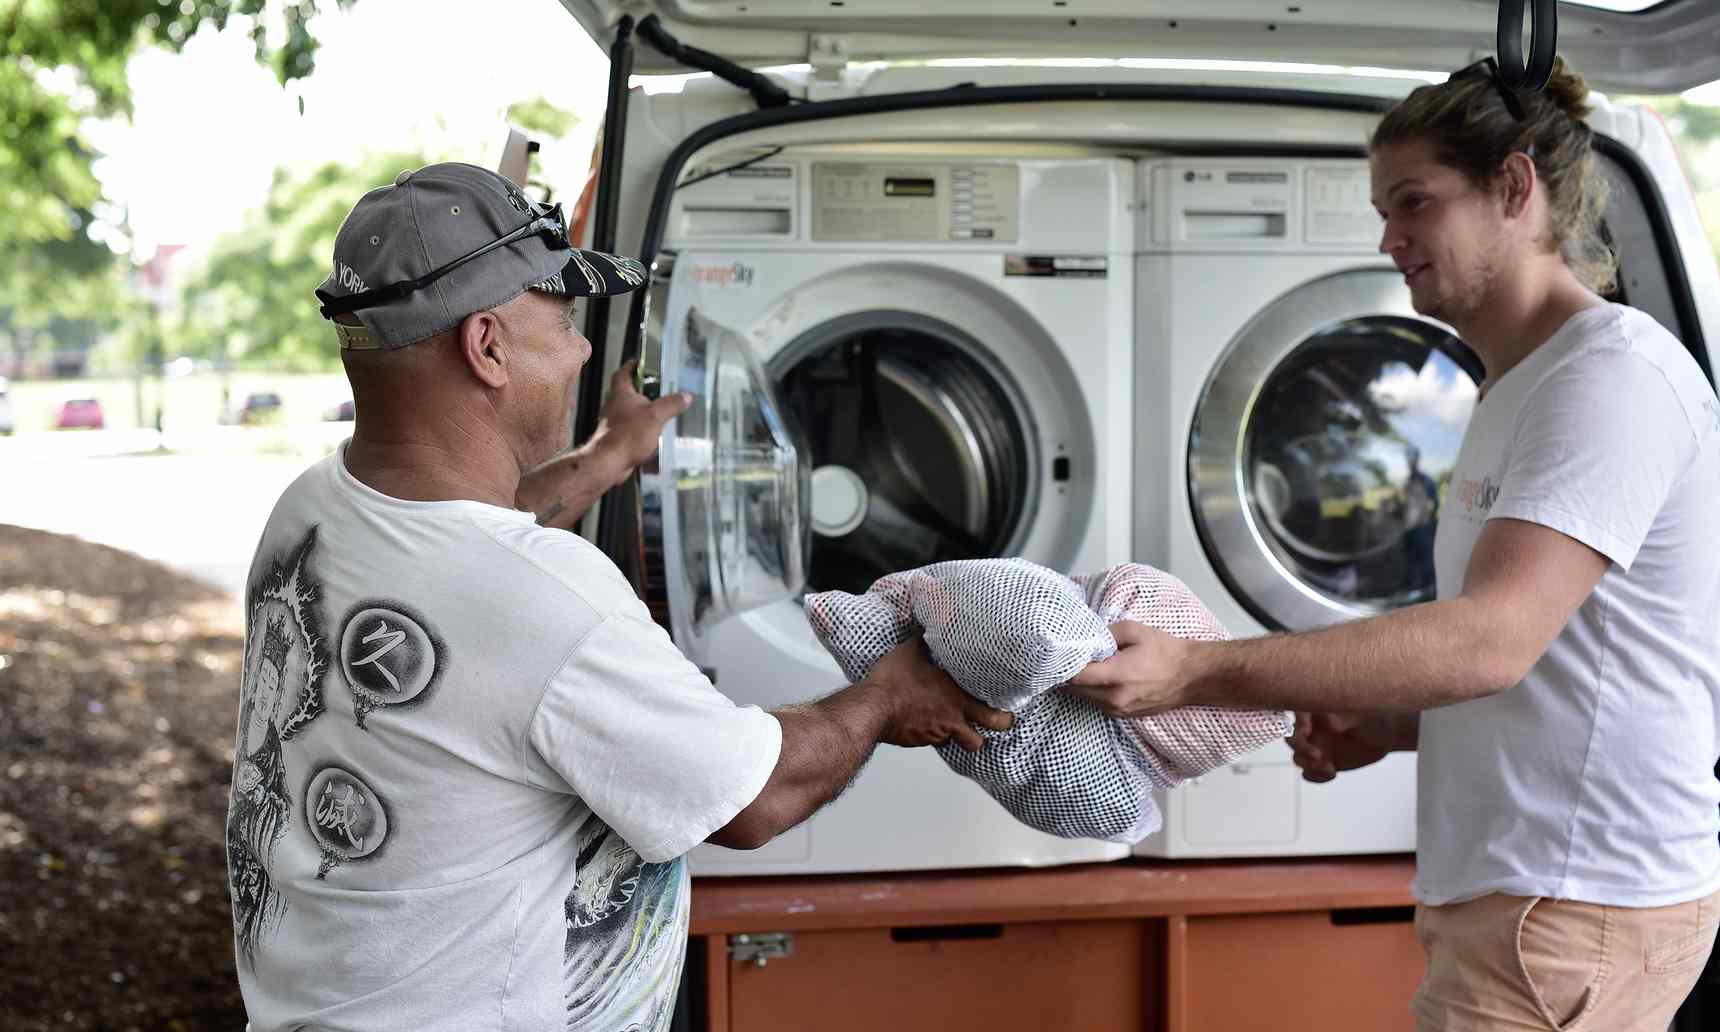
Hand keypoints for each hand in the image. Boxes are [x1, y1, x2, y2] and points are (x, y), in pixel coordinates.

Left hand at [589, 359, 691, 470]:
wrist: (610, 461)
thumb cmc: (627, 435)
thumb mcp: (656, 416)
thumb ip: (671, 404)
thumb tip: (685, 396)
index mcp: (621, 393)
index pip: (624, 372)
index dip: (632, 365)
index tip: (642, 362)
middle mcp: (614, 405)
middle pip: (627, 391)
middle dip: (641, 388)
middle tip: (658, 387)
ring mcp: (614, 422)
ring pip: (629, 410)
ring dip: (642, 409)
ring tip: (660, 410)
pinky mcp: (617, 437)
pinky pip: (631, 427)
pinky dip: (641, 427)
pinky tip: (654, 432)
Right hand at [865, 638, 1013, 750]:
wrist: (871, 709)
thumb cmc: (893, 682)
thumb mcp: (910, 653)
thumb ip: (924, 641)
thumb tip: (927, 627)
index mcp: (956, 699)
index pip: (993, 716)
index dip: (1003, 717)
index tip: (1006, 711)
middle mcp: (950, 721)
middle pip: (980, 741)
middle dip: (987, 736)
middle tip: (988, 728)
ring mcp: (934, 734)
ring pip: (956, 742)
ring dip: (958, 735)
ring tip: (956, 722)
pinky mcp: (919, 741)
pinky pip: (934, 740)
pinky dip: (935, 733)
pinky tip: (927, 720)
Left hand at [1065, 621, 1198, 716]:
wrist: (1192, 676)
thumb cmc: (1165, 651)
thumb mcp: (1134, 631)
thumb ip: (1105, 633)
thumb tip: (1086, 639)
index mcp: (1115, 676)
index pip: (1074, 676)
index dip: (1064, 665)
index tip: (1062, 653)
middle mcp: (1113, 699)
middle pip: (1074, 690)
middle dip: (1070, 674)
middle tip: (1073, 657)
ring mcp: (1119, 711)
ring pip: (1085, 698)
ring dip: (1082, 684)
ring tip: (1091, 666)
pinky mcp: (1124, 716)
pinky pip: (1098, 704)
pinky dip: (1094, 692)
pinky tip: (1103, 678)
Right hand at [1288, 712, 1393, 782]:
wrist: (1383, 736)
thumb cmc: (1373, 717)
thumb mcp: (1362, 716)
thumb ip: (1346, 719)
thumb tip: (1331, 725)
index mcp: (1317, 711)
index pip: (1299, 713)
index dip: (1298, 722)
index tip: (1306, 730)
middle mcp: (1311, 728)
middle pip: (1293, 738)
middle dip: (1300, 748)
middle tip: (1317, 755)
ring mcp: (1314, 746)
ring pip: (1298, 757)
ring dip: (1308, 765)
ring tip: (1329, 768)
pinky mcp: (1321, 763)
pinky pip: (1309, 773)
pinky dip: (1315, 776)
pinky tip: (1332, 774)